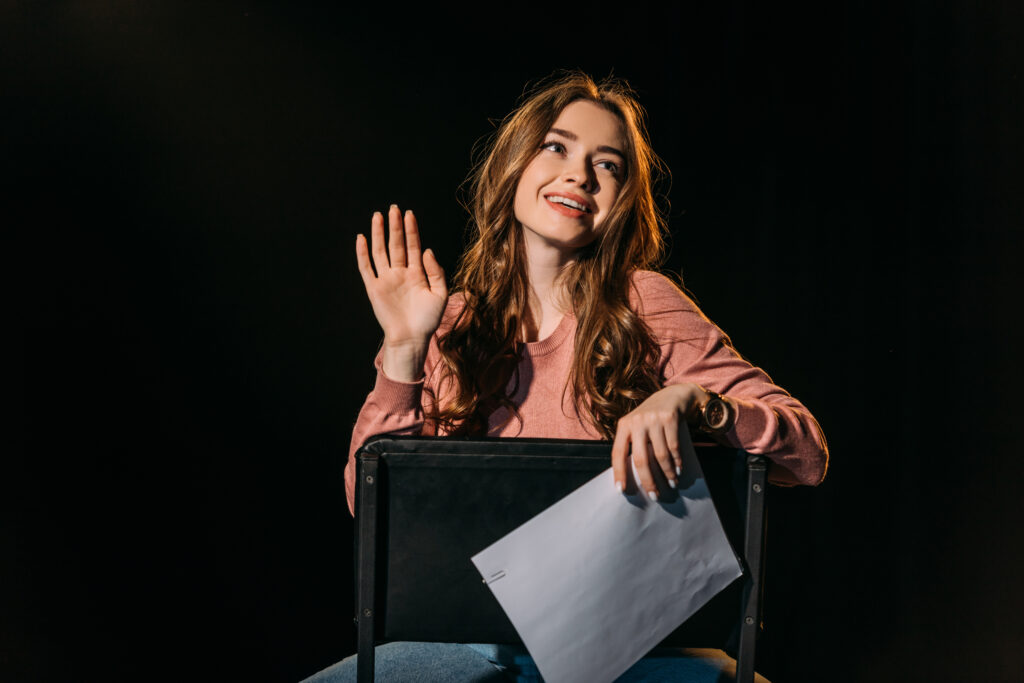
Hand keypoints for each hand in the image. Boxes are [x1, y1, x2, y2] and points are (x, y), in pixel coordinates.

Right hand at [355, 204, 447, 380]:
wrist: (412, 339)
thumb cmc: (428, 320)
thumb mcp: (440, 294)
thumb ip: (436, 272)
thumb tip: (426, 250)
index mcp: (417, 273)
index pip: (412, 246)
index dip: (411, 231)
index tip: (410, 214)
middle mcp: (400, 273)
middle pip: (396, 245)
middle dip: (395, 226)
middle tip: (394, 208)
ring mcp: (386, 280)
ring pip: (381, 252)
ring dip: (379, 234)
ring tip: (378, 216)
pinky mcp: (374, 289)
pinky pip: (366, 268)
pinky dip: (363, 254)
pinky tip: (362, 239)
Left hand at [610, 383, 712, 499]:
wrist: (673, 395)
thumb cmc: (652, 417)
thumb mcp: (637, 425)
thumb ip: (633, 444)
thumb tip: (633, 476)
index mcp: (624, 425)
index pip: (617, 453)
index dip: (619, 472)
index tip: (621, 490)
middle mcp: (637, 421)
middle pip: (640, 458)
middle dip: (648, 480)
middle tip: (654, 495)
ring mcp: (653, 419)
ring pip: (660, 455)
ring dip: (667, 473)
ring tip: (671, 484)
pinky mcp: (670, 418)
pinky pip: (673, 446)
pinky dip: (677, 461)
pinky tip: (678, 470)